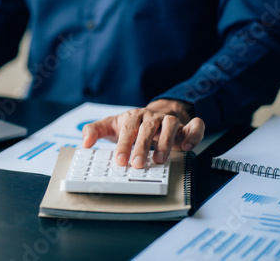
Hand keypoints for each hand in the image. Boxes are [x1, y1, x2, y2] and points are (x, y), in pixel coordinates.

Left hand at [82, 99, 204, 168]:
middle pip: (147, 128)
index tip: (120, 161)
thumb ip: (95, 131)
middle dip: (142, 147)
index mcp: (133, 117)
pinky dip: (194, 133)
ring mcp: (169, 121)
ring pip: (171, 125)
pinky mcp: (186, 126)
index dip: (124, 145)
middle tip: (136, 164)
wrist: (152, 115)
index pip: (128, 129)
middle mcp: (152, 117)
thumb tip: (84, 143)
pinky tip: (187, 147)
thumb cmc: (130, 126)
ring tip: (159, 160)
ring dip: (165, 142)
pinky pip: (195, 125)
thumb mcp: (110, 126)